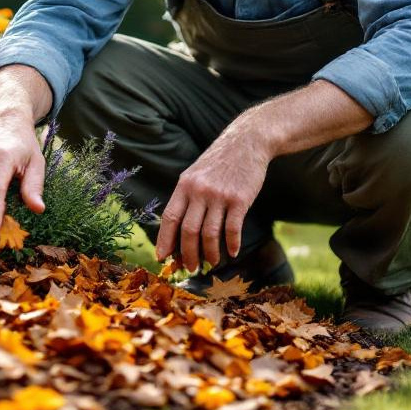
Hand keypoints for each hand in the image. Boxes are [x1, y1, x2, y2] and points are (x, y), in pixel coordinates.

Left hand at [155, 132, 268, 270]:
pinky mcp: (239, 199)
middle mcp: (199, 191)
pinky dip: (232, 244)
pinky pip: (233, 229)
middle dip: (188, 254)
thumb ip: (188, 197)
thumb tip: (179, 230)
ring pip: (209, 234)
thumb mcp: (196, 174)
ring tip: (212, 263)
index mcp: (184, 185)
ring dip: (210, 254)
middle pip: (188, 231)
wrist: (247, 142)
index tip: (162, 257)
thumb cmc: (220, 162)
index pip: (170, 218)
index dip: (164, 240)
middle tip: (191, 267)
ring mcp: (219, 195)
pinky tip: (233, 252)